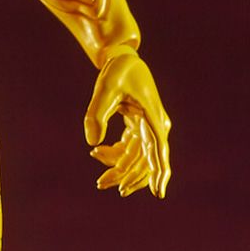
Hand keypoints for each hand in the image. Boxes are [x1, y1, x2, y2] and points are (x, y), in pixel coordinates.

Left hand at [84, 44, 171, 197]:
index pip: (158, 151)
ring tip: (100, 180)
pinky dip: (116, 154)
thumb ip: (97, 113)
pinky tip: (97, 153)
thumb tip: (91, 143)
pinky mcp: (139, 126)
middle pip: (144, 159)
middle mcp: (155, 126)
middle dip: (127, 176)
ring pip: (136, 157)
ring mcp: (148, 127)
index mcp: (153, 118)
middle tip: (102, 185)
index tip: (158, 193)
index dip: (159, 173)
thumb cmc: (117, 70)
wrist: (122, 57)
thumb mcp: (105, 87)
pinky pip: (130, 148)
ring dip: (120, 169)